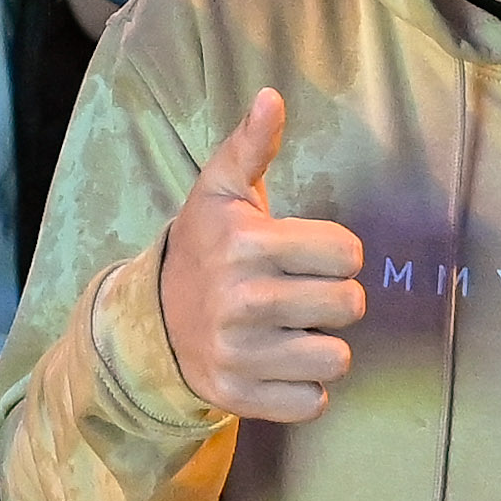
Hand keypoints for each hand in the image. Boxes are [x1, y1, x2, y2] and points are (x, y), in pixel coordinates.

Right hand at [155, 89, 368, 421]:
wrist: (150, 321)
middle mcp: (242, 299)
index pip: (348, 253)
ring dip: (322, 346)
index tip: (305, 255)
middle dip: (333, 299)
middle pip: (350, 305)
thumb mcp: (220, 192)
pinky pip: (312, 403)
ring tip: (291, 330)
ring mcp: (239, 352)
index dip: (336, 253)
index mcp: (247, 243)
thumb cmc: (205, 248)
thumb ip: (251, 145)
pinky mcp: (239, 395)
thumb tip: (271, 97)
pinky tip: (279, 365)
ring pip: (337, 358)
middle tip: (300, 294)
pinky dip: (303, 389)